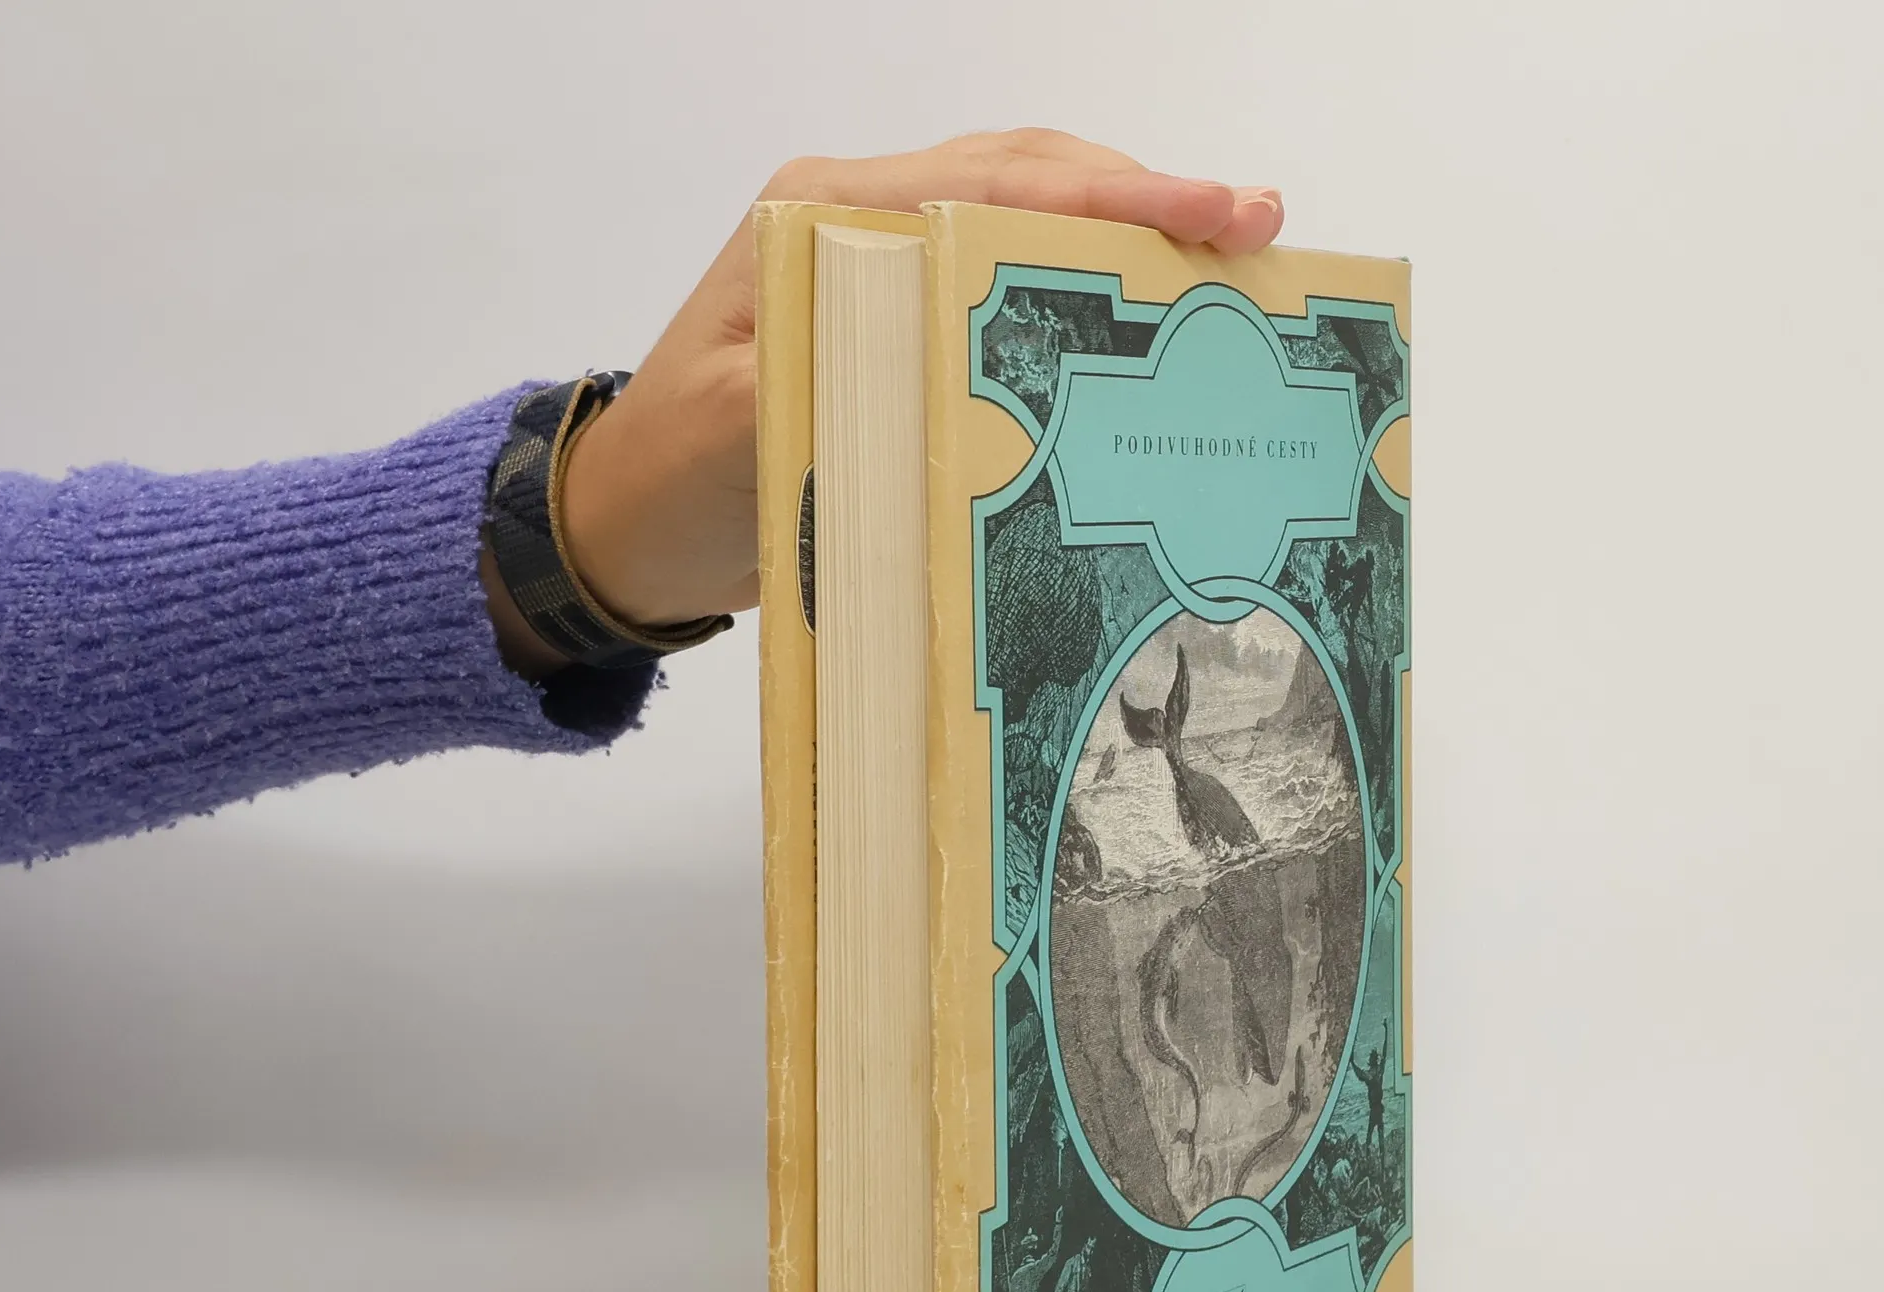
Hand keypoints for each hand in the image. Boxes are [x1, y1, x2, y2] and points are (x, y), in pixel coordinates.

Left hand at [491, 131, 1283, 674]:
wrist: (627, 521)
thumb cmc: (673, 477)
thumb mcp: (740, 434)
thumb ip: (834, 382)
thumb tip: (951, 356)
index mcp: (822, 218)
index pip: (989, 183)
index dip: (1109, 196)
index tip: (1211, 213)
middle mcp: (860, 220)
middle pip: (1027, 177)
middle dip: (1146, 196)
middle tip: (1256, 226)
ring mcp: (884, 264)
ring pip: (1028, 216)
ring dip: (1128, 232)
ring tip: (1233, 257)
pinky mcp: (902, 322)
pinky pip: (1007, 282)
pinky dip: (1085, 288)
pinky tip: (1151, 315)